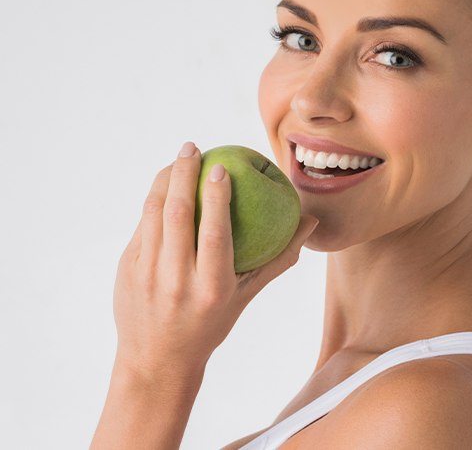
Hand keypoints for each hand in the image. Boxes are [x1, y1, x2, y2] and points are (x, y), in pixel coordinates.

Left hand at [112, 141, 318, 389]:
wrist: (156, 359)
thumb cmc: (210, 325)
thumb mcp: (245, 297)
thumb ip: (277, 258)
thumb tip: (310, 223)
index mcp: (211, 287)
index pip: (214, 232)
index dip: (216, 196)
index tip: (219, 166)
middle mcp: (176, 279)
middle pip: (177, 213)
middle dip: (183, 173)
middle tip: (192, 147)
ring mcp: (145, 274)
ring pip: (153, 214)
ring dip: (163, 181)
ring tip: (177, 160)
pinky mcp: (125, 270)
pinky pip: (140, 227)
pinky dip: (152, 201)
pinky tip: (162, 188)